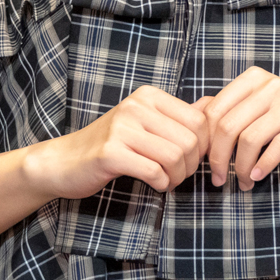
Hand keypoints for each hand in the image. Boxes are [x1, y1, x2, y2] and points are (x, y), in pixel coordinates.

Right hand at [40, 86, 213, 197]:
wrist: (64, 161)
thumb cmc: (112, 145)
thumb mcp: (146, 123)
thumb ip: (179, 115)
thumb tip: (215, 103)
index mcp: (149, 96)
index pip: (200, 120)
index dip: (203, 146)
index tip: (190, 159)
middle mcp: (136, 105)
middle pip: (191, 140)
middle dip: (191, 166)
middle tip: (178, 175)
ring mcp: (121, 127)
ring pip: (176, 157)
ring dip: (177, 177)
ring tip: (167, 180)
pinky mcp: (110, 153)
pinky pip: (154, 171)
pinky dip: (162, 184)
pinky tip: (155, 184)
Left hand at [203, 67, 279, 190]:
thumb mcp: (259, 106)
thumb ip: (228, 107)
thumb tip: (190, 115)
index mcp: (253, 78)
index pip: (214, 110)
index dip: (205, 141)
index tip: (205, 163)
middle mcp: (269, 85)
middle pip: (227, 126)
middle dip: (218, 158)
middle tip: (219, 179)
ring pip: (248, 139)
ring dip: (240, 168)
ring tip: (242, 182)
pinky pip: (274, 148)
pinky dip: (262, 166)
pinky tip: (257, 177)